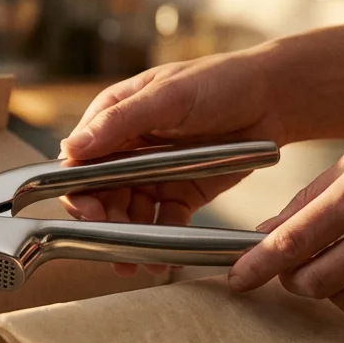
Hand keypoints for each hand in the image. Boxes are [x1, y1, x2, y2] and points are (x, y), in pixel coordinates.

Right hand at [58, 50, 288, 274]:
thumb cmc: (219, 81)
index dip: (78, 190)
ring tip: (134, 261)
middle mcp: (127, 150)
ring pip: (128, 214)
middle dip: (103, 222)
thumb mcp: (168, 96)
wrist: (273, 97)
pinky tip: (160, 260)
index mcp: (114, 118)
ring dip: (127, 239)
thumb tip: (70, 149)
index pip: (79, 160)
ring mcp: (153, 173)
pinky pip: (163, 221)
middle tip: (112, 245)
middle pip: (100, 194)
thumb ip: (120, 122)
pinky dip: (159, 240)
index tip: (89, 213)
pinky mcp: (180, 193)